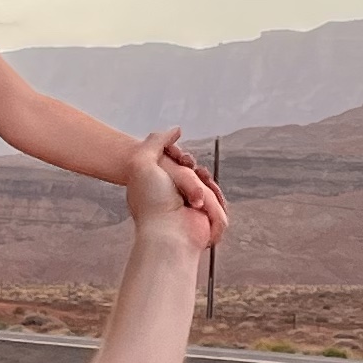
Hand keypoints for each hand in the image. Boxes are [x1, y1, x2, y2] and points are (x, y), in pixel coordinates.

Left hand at [126, 129, 225, 255]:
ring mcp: (192, 208)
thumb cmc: (151, 202)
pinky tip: (202, 206)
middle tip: (187, 176)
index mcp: (158, 183)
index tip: (176, 156)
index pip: (177, 161)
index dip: (179, 156)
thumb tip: (176, 130)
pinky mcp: (207, 219)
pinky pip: (219, 203)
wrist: (168, 233)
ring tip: (193, 197)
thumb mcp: (143, 162)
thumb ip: (157, 140)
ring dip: (204, 187)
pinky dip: (214, 202)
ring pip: (208, 186)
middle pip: (195, 172)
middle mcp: (175, 195)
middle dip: (194, 171)